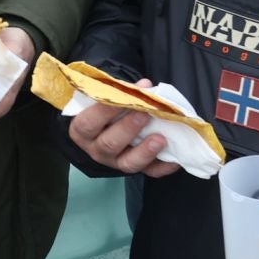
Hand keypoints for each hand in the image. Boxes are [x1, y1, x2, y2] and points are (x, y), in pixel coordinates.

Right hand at [66, 78, 180, 177]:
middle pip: (109, 144)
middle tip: (145, 114)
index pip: (88, 123)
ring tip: (160, 139)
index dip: (104, 111)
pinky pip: (150, 172)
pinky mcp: (136, 169)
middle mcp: (97, 150)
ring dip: (145, 151)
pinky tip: (175, 158)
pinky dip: (164, 166)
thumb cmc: (104, 111)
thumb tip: (144, 86)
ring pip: (128, 163)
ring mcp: (116, 162)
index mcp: (83, 131)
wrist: (104, 132)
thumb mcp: (103, 100)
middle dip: (128, 128)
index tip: (124, 97)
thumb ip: (120, 93)